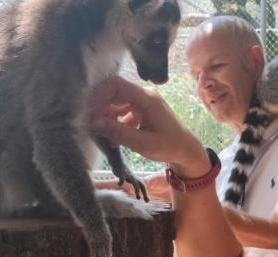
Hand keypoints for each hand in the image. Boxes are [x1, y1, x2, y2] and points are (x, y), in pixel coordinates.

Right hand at [89, 76, 208, 177]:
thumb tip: (94, 123)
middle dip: (101, 108)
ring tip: (103, 135)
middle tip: (92, 125)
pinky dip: (117, 123)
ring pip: (117, 103)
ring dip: (108, 117)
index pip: (116, 84)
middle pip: (114, 93)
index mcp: (146, 98)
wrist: (187, 151)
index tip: (90, 111)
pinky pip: (124, 112)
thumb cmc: (168, 146)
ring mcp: (144, 103)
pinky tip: (114, 139)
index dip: (99, 95)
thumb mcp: (142, 143)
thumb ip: (118, 132)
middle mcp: (144, 96)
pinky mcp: (143, 111)